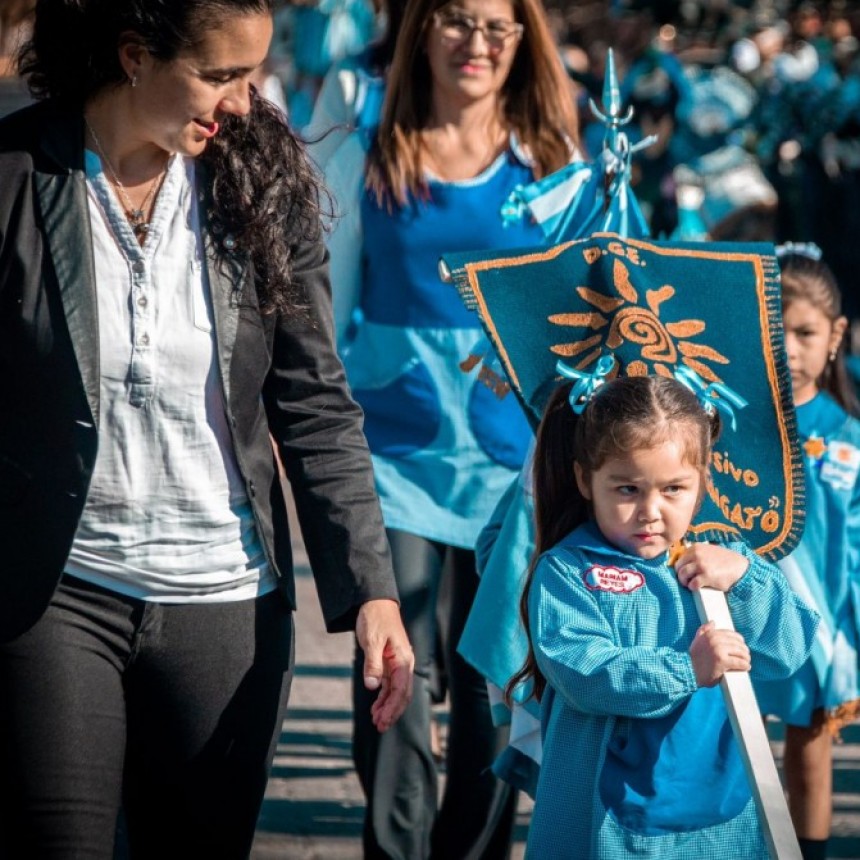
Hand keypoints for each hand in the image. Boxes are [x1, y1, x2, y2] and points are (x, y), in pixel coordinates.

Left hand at [355, 599, 413, 732]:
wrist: (375, 603)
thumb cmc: (375, 619)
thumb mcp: (371, 640)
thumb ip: (372, 664)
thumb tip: (372, 686)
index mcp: (403, 658)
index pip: (401, 689)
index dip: (393, 707)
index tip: (383, 720)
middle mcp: (404, 663)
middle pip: (402, 694)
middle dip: (393, 712)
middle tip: (380, 727)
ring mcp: (397, 664)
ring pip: (396, 692)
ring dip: (388, 707)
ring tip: (377, 722)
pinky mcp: (389, 663)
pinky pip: (389, 685)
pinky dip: (384, 698)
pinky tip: (376, 708)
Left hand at [674, 542, 748, 592]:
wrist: (741, 568)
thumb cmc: (725, 560)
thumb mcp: (709, 551)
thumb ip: (697, 554)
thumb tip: (684, 563)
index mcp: (696, 548)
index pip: (680, 558)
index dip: (680, 567)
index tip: (684, 573)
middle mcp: (697, 555)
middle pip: (679, 567)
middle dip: (680, 575)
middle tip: (686, 580)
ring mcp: (701, 565)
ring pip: (683, 575)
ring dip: (685, 582)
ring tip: (690, 584)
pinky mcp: (706, 576)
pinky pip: (692, 584)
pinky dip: (692, 587)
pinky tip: (696, 588)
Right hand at [689, 621, 750, 686]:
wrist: (689, 672)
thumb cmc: (694, 658)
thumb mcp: (696, 641)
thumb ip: (703, 630)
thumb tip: (713, 622)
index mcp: (711, 634)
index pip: (732, 635)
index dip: (739, 642)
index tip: (740, 648)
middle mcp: (715, 640)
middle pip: (739, 644)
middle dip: (744, 651)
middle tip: (745, 657)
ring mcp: (719, 650)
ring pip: (741, 653)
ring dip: (746, 658)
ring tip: (746, 662)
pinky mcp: (722, 661)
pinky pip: (740, 662)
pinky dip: (745, 666)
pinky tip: (746, 667)